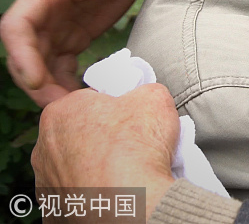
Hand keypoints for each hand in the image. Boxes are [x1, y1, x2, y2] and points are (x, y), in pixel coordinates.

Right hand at [0, 0, 163, 105]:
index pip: (17, 26)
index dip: (21, 55)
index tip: (36, 81)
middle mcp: (44, 12)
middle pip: (26, 53)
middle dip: (36, 82)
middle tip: (59, 108)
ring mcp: (56, 27)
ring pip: (41, 64)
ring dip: (49, 89)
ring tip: (72, 111)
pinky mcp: (72, 38)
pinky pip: (60, 67)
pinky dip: (65, 84)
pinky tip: (82, 101)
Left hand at [33, 84, 178, 218]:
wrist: (134, 199)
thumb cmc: (137, 147)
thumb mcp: (154, 97)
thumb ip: (143, 89)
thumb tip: (144, 96)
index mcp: (60, 112)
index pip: (89, 100)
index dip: (115, 107)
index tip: (131, 117)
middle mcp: (44, 146)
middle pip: (78, 132)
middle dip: (101, 136)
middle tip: (131, 143)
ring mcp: (46, 180)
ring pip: (76, 164)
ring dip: (96, 164)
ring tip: (126, 170)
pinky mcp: (54, 208)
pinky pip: (78, 192)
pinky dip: (94, 191)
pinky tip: (115, 190)